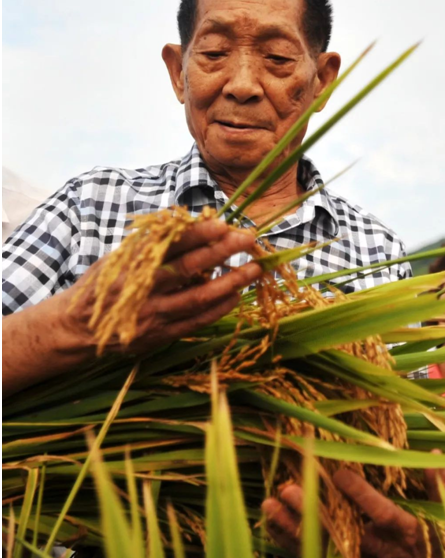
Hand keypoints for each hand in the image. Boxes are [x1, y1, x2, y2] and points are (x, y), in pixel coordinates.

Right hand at [58, 218, 261, 354]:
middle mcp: (143, 289)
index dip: (197, 233)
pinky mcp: (160, 335)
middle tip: (247, 238)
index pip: (169, 244)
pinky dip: (218, 308)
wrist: (78, 329)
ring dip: (230, 282)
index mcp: (132, 264)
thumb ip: (149, 244)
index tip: (222, 223)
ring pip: (198, 297)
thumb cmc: (102, 285)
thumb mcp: (118, 258)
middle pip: (188, 268)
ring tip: (254, 269)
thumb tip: (184, 223)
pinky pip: (196, 321)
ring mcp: (153, 314)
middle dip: (221, 251)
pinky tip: (236, 296)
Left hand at [262, 463, 444, 557]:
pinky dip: (291, 543)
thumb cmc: (443, 547)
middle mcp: (381, 553)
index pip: (382, 515)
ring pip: (323, 548)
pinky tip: (271, 523)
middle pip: (343, 533)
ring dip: (294, 528)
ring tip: (269, 504)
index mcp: (407, 534)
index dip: (362, 496)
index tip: (340, 475)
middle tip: (288, 489)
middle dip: (313, 512)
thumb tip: (431, 453)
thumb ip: (440, 488)